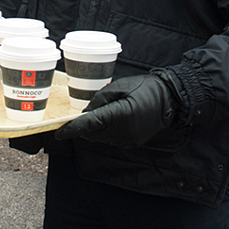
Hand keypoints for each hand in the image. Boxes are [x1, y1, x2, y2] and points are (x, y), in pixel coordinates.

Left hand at [55, 72, 178, 148]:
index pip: (90, 125)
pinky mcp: (133, 142)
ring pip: (102, 138)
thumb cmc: (144, 87)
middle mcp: (123, 131)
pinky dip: (106, 132)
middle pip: (93, 134)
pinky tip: (111, 121)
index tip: (59, 132)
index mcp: (119, 115)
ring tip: (99, 115)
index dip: (73, 129)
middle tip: (79, 117)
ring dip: (95, 130)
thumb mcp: (119, 87)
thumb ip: (100, 100)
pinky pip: (112, 139)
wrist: (169, 99)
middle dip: (83, 128)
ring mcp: (128, 139)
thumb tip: (86, 112)